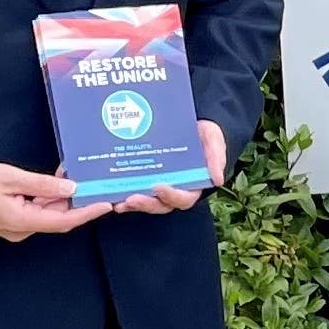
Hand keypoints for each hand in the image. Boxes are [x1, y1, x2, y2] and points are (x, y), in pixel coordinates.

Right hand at [0, 164, 93, 240]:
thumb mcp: (11, 178)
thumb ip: (42, 184)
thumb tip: (71, 187)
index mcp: (22, 222)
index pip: (64, 221)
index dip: (87, 213)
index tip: (105, 205)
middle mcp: (22, 230)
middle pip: (58, 217)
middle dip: (75, 199)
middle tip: (89, 179)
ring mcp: (18, 227)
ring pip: (49, 213)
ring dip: (61, 196)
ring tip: (70, 174)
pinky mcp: (15, 220)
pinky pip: (38, 210)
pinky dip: (49, 197)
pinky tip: (54, 182)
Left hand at [107, 120, 228, 215]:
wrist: (190, 123)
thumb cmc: (205, 135)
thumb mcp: (214, 141)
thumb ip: (216, 158)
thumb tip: (218, 180)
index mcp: (192, 185)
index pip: (183, 198)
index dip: (171, 196)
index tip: (159, 187)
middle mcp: (174, 189)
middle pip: (160, 204)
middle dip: (146, 204)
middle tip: (131, 199)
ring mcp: (158, 185)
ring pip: (146, 201)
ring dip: (132, 203)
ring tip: (118, 202)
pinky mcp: (145, 178)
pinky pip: (134, 189)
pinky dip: (123, 193)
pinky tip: (111, 191)